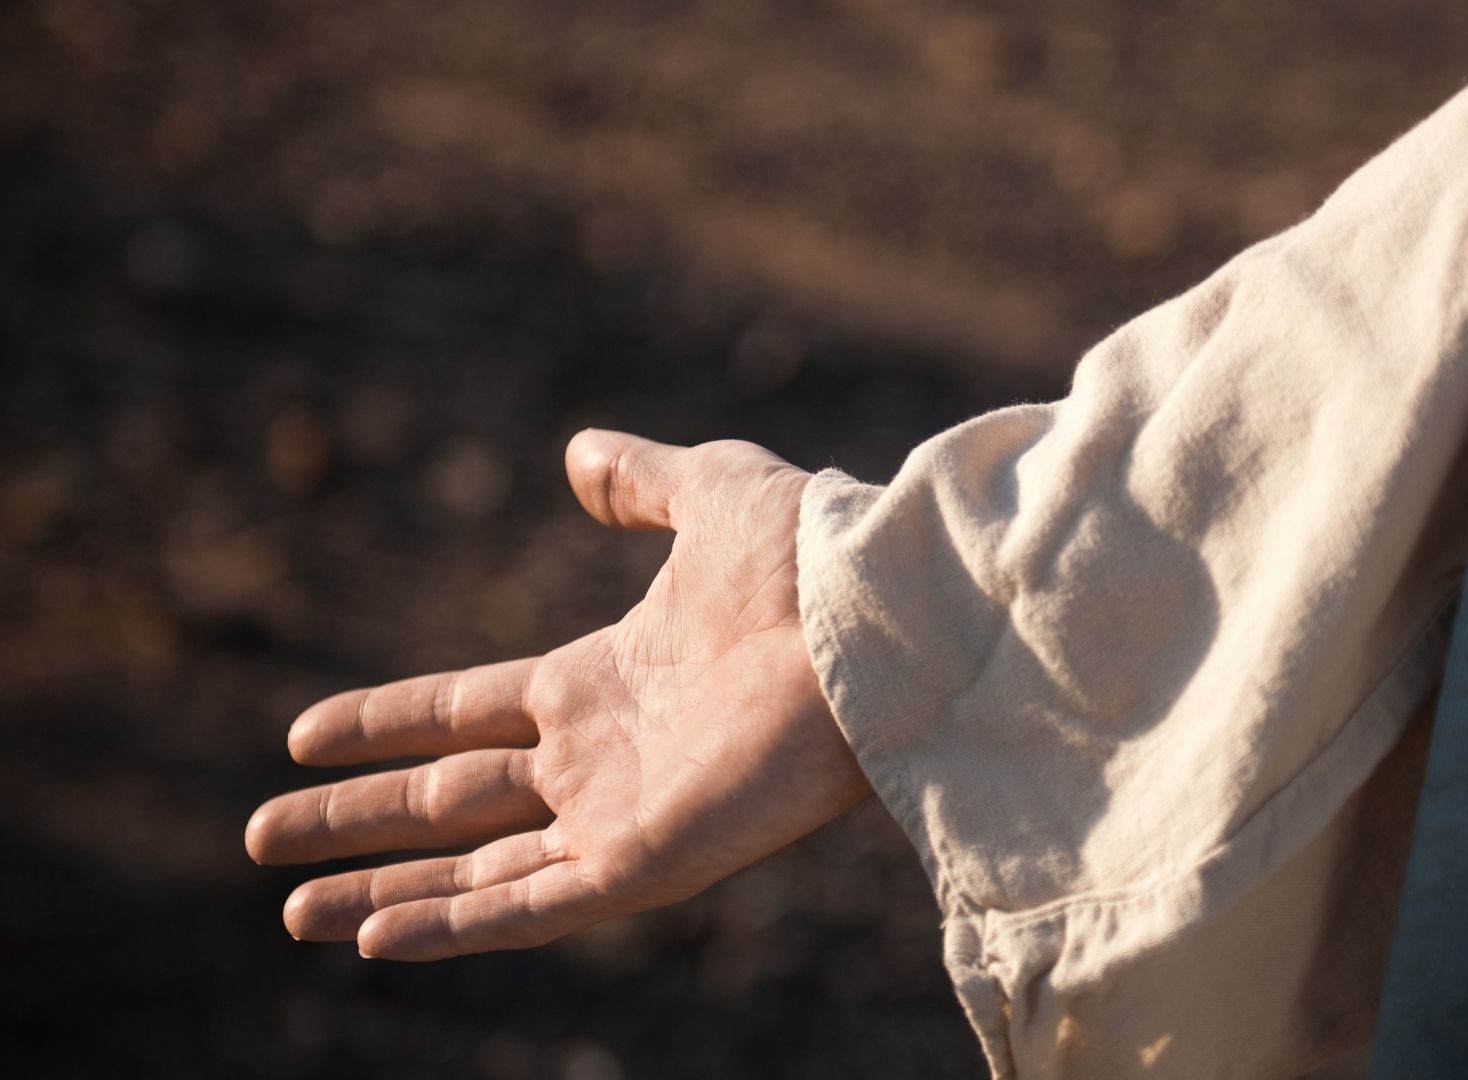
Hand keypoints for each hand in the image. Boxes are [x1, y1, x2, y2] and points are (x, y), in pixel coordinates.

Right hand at [245, 430, 869, 959]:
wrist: (873, 617)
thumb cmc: (806, 555)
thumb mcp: (706, 492)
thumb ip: (639, 480)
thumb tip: (577, 453)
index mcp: (605, 678)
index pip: (468, 711)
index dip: (387, 723)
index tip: (304, 735)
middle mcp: (602, 756)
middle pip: (451, 800)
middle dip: (358, 822)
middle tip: (263, 839)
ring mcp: (621, 816)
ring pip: (477, 871)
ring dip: (382, 894)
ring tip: (293, 914)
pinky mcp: (647, 863)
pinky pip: (530, 909)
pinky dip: (453, 928)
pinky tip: (376, 939)